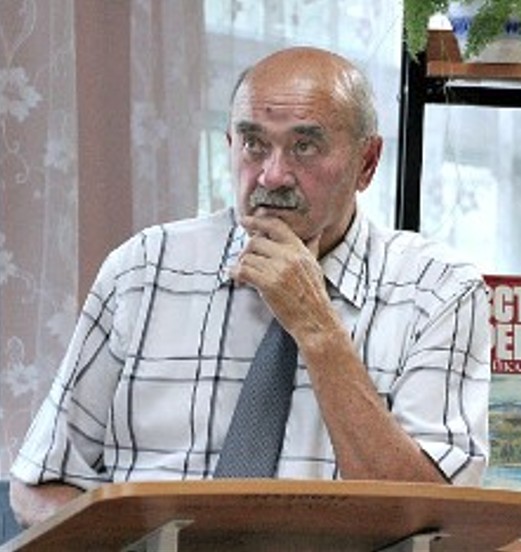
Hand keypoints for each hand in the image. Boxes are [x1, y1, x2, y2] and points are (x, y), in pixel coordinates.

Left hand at [230, 215, 336, 339]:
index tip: (245, 220)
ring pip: (248, 257)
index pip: (275, 225)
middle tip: (245, 261)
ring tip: (244, 276)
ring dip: (241, 266)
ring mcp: (279, 269)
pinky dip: (236, 275)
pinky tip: (238, 280)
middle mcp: (289, 256)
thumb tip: (316, 234)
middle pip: (256, 241)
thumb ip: (311, 248)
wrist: (315, 320)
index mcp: (299, 250)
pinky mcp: (269, 284)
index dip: (257, 221)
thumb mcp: (315, 266)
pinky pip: (243, 271)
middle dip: (246, 252)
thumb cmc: (313, 296)